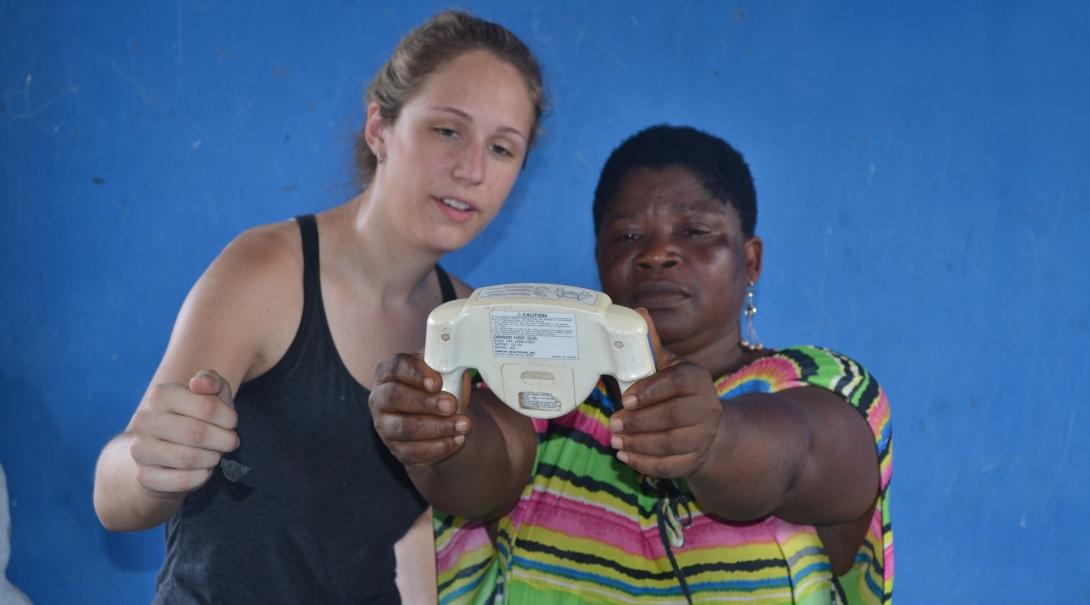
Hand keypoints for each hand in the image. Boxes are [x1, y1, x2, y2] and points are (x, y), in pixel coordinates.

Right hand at [128, 369, 239, 496]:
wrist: (164, 451)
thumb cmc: (195, 417)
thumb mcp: (208, 394)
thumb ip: (211, 381)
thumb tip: (201, 383)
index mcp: (160, 395)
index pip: (207, 406)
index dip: (228, 418)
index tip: (232, 422)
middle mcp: (144, 421)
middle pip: (197, 433)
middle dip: (224, 440)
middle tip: (230, 442)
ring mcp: (140, 450)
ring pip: (188, 458)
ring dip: (212, 458)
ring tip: (216, 454)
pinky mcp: (144, 476)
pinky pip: (181, 481)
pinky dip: (201, 477)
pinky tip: (204, 470)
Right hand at [370, 353, 471, 468]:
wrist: (442, 420)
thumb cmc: (440, 389)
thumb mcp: (444, 372)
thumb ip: (446, 366)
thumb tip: (457, 359)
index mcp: (389, 372)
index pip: (395, 367)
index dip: (415, 374)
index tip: (437, 382)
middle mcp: (380, 398)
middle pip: (394, 397)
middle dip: (426, 402)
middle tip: (452, 405)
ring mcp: (385, 425)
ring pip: (404, 427)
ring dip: (437, 427)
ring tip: (463, 425)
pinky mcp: (396, 449)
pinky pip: (413, 451)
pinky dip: (438, 447)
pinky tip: (457, 440)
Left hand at [609, 309, 722, 477]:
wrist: (707, 426)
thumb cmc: (679, 392)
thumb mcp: (669, 367)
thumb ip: (651, 345)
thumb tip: (638, 313)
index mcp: (698, 380)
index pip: (677, 383)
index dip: (650, 390)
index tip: (625, 398)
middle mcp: (708, 408)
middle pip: (672, 416)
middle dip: (638, 421)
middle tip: (612, 422)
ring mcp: (705, 437)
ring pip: (669, 443)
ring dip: (637, 443)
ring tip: (615, 440)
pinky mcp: (696, 460)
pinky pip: (670, 466)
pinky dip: (644, 463)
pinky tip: (625, 456)